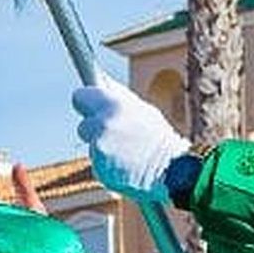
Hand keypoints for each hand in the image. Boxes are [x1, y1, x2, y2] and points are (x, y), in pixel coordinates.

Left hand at [72, 75, 191, 204]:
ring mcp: (99, 149)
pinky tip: (126, 165)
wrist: (172, 169)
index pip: (81, 96)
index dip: (86, 102)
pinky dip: (108, 165)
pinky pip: (98, 164)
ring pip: (92, 147)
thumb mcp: (142, 110)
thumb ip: (118, 98)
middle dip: (93, 129)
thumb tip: (100, 82)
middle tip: (111, 132)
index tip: (89, 105)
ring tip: (127, 151)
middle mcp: (102, 125)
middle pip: (83, 126)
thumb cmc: (158, 137)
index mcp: (113, 106)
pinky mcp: (100, 169)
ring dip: (103, 148)